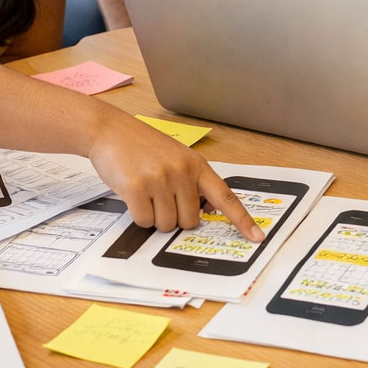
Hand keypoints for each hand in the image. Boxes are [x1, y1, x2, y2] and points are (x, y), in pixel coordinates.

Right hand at [87, 114, 262, 240]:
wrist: (110, 130)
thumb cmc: (143, 147)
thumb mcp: (176, 158)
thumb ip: (192, 182)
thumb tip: (202, 212)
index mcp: (197, 165)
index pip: (225, 197)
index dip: (242, 219)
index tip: (257, 236)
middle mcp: (182, 172)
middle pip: (189, 221)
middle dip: (174, 217)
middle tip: (160, 196)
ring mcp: (160, 179)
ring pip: (166, 224)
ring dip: (154, 217)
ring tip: (146, 191)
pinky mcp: (138, 188)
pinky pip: (144, 221)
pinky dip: (138, 215)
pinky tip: (133, 194)